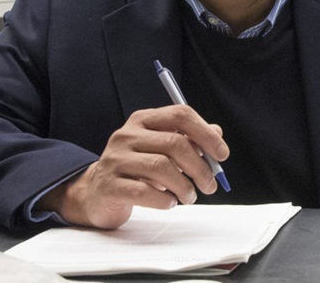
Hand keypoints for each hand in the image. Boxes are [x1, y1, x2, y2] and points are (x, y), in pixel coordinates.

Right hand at [37, 105, 228, 228]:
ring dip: (184, 186)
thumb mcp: (161, 150)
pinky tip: (169, 203)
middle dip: (200, 167)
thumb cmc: (137, 170)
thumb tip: (217, 134)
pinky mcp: (109, 185)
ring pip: (161, 167)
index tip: (222, 154)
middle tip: (210, 185)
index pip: (180, 115)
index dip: (205, 133)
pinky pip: (144, 191)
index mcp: (143, 120)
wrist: (97, 193)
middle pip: (174, 144)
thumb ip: (188, 140)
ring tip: (190, 197)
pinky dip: (164, 200)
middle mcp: (126, 135)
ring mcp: (115, 160)